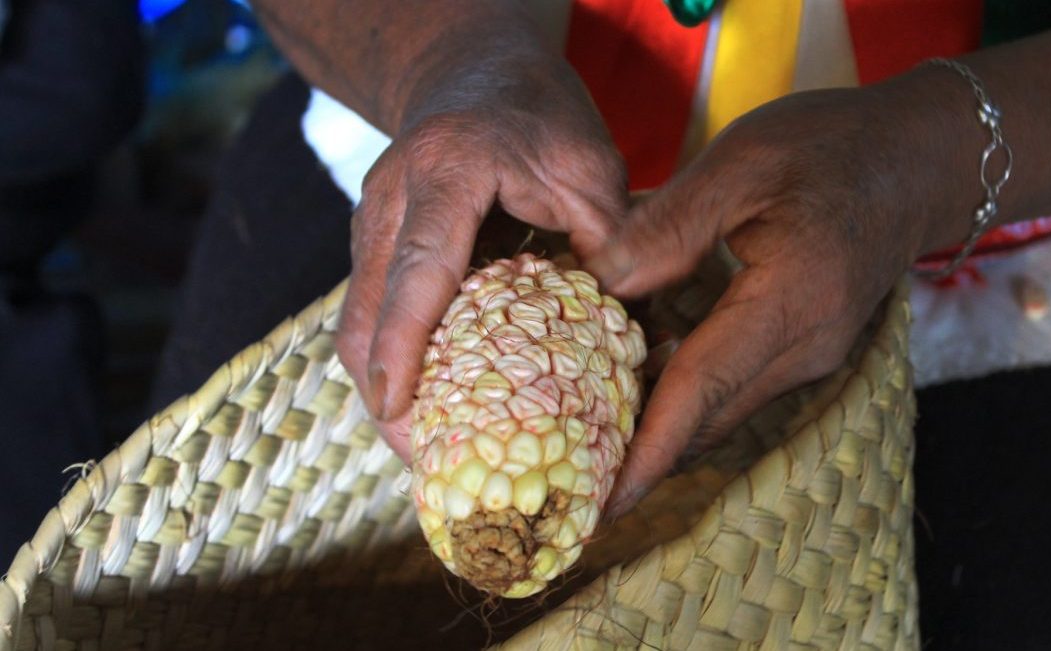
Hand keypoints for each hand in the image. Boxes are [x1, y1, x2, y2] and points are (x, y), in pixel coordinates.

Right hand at [336, 52, 626, 462]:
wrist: (468, 67)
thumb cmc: (536, 111)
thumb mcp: (589, 164)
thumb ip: (606, 242)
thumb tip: (627, 336)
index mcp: (447, 169)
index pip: (419, 268)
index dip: (406, 345)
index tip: (400, 411)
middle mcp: (390, 198)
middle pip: (368, 313)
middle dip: (387, 398)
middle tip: (427, 465)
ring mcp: (371, 222)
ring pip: (359, 323)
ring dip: (386, 391)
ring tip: (428, 454)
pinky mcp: (374, 245)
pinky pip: (372, 316)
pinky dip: (394, 366)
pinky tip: (429, 407)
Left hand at [587, 85, 962, 515]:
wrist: (920, 159)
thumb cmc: (832, 146)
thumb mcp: (744, 160)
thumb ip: (671, 223)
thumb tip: (603, 282)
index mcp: (791, 299)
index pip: (705, 389)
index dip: (648, 447)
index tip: (603, 501)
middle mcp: (807, 346)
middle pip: (710, 418)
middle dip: (641, 452)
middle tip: (569, 464)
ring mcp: (813, 355)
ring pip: (723, 410)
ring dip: (661, 423)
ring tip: (587, 422)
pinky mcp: (807, 348)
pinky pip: (737, 388)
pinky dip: (687, 395)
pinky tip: (639, 372)